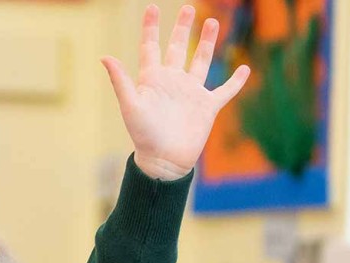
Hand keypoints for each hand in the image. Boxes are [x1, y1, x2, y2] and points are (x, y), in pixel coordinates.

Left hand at [102, 4, 249, 180]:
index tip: (153, 7)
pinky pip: (225, 91)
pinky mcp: (207, 106)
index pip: (151, 46)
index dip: (151, 27)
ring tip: (212, 22)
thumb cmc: (144, 135)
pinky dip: (236, 81)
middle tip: (188, 8)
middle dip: (183, 28)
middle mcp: (172, 81)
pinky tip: (244, 69)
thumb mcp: (131, 106)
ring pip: (201, 61)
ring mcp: (191, 92)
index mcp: (153, 79)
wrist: (164, 161)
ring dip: (207, 43)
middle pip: (178, 47)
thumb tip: (105, 57)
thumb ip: (120, 81)